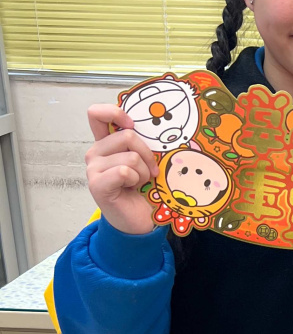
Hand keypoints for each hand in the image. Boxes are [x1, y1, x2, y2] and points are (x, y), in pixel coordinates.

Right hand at [85, 104, 157, 234]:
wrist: (139, 220)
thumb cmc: (144, 190)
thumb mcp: (146, 160)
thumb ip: (143, 142)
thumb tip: (158, 126)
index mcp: (106, 143)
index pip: (97, 114)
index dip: (115, 113)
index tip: (132, 125)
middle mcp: (96, 152)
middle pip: (127, 136)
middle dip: (147, 155)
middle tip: (148, 172)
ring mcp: (93, 168)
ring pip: (130, 156)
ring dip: (143, 172)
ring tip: (139, 183)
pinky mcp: (96, 183)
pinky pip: (124, 171)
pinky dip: (136, 180)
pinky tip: (132, 189)